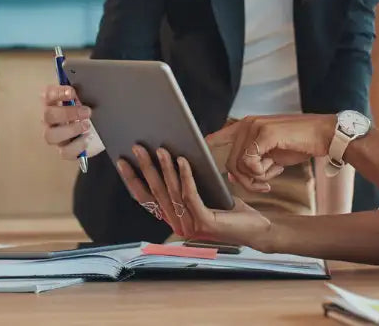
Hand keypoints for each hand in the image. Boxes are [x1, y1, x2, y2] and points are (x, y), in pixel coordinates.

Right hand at [41, 85, 104, 159]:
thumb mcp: (86, 100)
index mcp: (53, 103)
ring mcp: (55, 137)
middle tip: (87, 111)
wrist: (101, 132)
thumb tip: (87, 88)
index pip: (47, 95)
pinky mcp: (65, 151)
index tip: (72, 92)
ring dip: (70, 129)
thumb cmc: (88, 113)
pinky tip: (87, 139)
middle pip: (47, 115)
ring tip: (87, 125)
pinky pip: (65, 152)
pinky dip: (77, 145)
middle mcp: (50, 120)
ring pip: (50, 136)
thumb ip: (82, 93)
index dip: (57, 93)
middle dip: (67, 112)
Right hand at [116, 145, 271, 247]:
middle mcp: (177, 224)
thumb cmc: (229, 210)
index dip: (133, 180)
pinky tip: (183, 160)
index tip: (122, 161)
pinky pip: (190, 194)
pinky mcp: (204, 223)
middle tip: (138, 148)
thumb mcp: (203, 194)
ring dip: (165, 167)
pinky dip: (185, 175)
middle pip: (156, 192)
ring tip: (161, 149)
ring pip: (172, 191)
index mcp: (173, 218)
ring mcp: (190, 226)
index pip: (146, 199)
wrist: (255, 229)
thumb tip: (170, 155)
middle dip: (146, 167)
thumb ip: (185, 185)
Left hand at [208, 114, 335, 192]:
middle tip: (263, 185)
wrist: (324, 135)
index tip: (200, 160)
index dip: (207, 149)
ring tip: (272, 176)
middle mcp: (247, 124)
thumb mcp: (271, 154)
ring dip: (255, 179)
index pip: (217, 137)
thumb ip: (253, 161)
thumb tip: (233, 176)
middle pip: (230, 162)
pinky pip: (250, 162)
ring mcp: (255, 127)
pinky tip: (277, 169)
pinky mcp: (265, 133)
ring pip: (239, 165)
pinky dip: (262, 172)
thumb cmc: (299, 144)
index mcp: (246, 126)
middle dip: (244, 180)